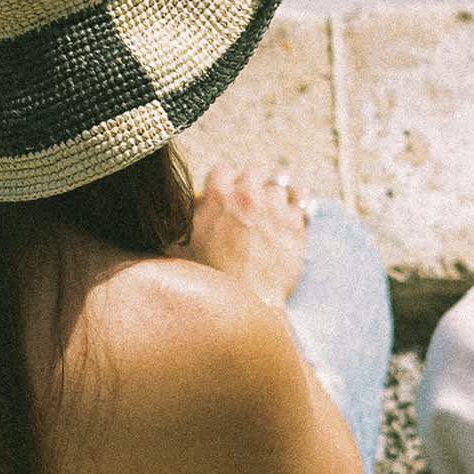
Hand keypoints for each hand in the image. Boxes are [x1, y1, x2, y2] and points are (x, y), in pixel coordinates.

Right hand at [180, 165, 307, 309]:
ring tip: (273, 201)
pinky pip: (303, 197)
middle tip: (248, 199)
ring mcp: (274, 207)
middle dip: (250, 183)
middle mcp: (246, 196)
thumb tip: (170, 212)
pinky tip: (295, 205)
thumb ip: (177, 223)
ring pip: (279, 181)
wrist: (248, 304)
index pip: (221, 169)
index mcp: (216, 197)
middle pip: (252, 171)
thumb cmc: (210, 280)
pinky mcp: (296, 224)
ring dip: (274, 190)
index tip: (223, 192)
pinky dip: (299, 198)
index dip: (222, 181)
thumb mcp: (179, 248)